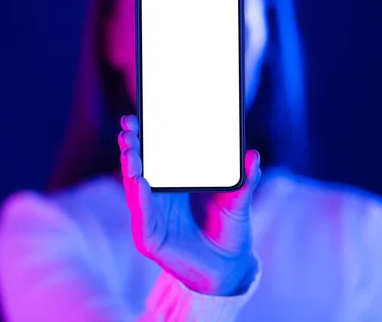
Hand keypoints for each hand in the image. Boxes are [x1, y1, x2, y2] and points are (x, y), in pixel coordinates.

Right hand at [118, 115, 261, 295]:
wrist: (229, 264)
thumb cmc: (229, 226)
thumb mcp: (238, 199)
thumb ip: (245, 179)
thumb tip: (253, 155)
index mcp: (174, 180)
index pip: (154, 154)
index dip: (145, 135)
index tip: (137, 117)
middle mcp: (158, 196)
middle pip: (139, 166)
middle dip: (132, 146)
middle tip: (129, 126)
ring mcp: (151, 216)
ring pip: (135, 188)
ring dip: (132, 168)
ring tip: (131, 149)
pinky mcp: (150, 238)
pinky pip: (143, 217)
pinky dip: (141, 200)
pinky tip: (140, 181)